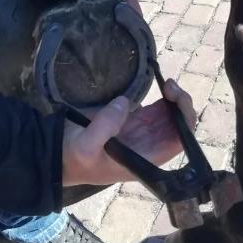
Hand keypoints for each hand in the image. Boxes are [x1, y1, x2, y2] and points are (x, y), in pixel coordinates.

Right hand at [62, 78, 196, 186]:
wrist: (58, 154)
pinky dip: (162, 97)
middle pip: (178, 127)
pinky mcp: (132, 120)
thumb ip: (104, 127)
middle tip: (169, 85)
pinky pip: (155, 109)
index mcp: (144, 160)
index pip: (177, 143)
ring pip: (169, 116)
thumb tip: (125, 103)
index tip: (174, 101)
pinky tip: (161, 84)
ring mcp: (141, 132)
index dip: (183, 123)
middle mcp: (148, 147)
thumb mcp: (85, 147)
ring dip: (174, 99)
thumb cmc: (73, 158)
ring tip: (167, 83)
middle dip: (181, 105)